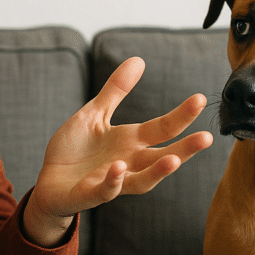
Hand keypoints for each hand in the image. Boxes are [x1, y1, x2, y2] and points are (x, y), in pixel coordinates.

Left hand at [25, 56, 212, 246]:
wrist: (47, 181)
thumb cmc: (75, 150)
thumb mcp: (94, 114)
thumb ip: (116, 91)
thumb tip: (138, 59)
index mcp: (130, 142)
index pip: (162, 128)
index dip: (181, 115)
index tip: (200, 99)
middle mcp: (128, 163)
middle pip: (162, 156)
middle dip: (185, 149)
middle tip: (207, 138)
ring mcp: (112, 181)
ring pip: (142, 181)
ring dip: (158, 172)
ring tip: (174, 159)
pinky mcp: (90, 194)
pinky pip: (105, 191)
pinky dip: (113, 182)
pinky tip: (117, 169)